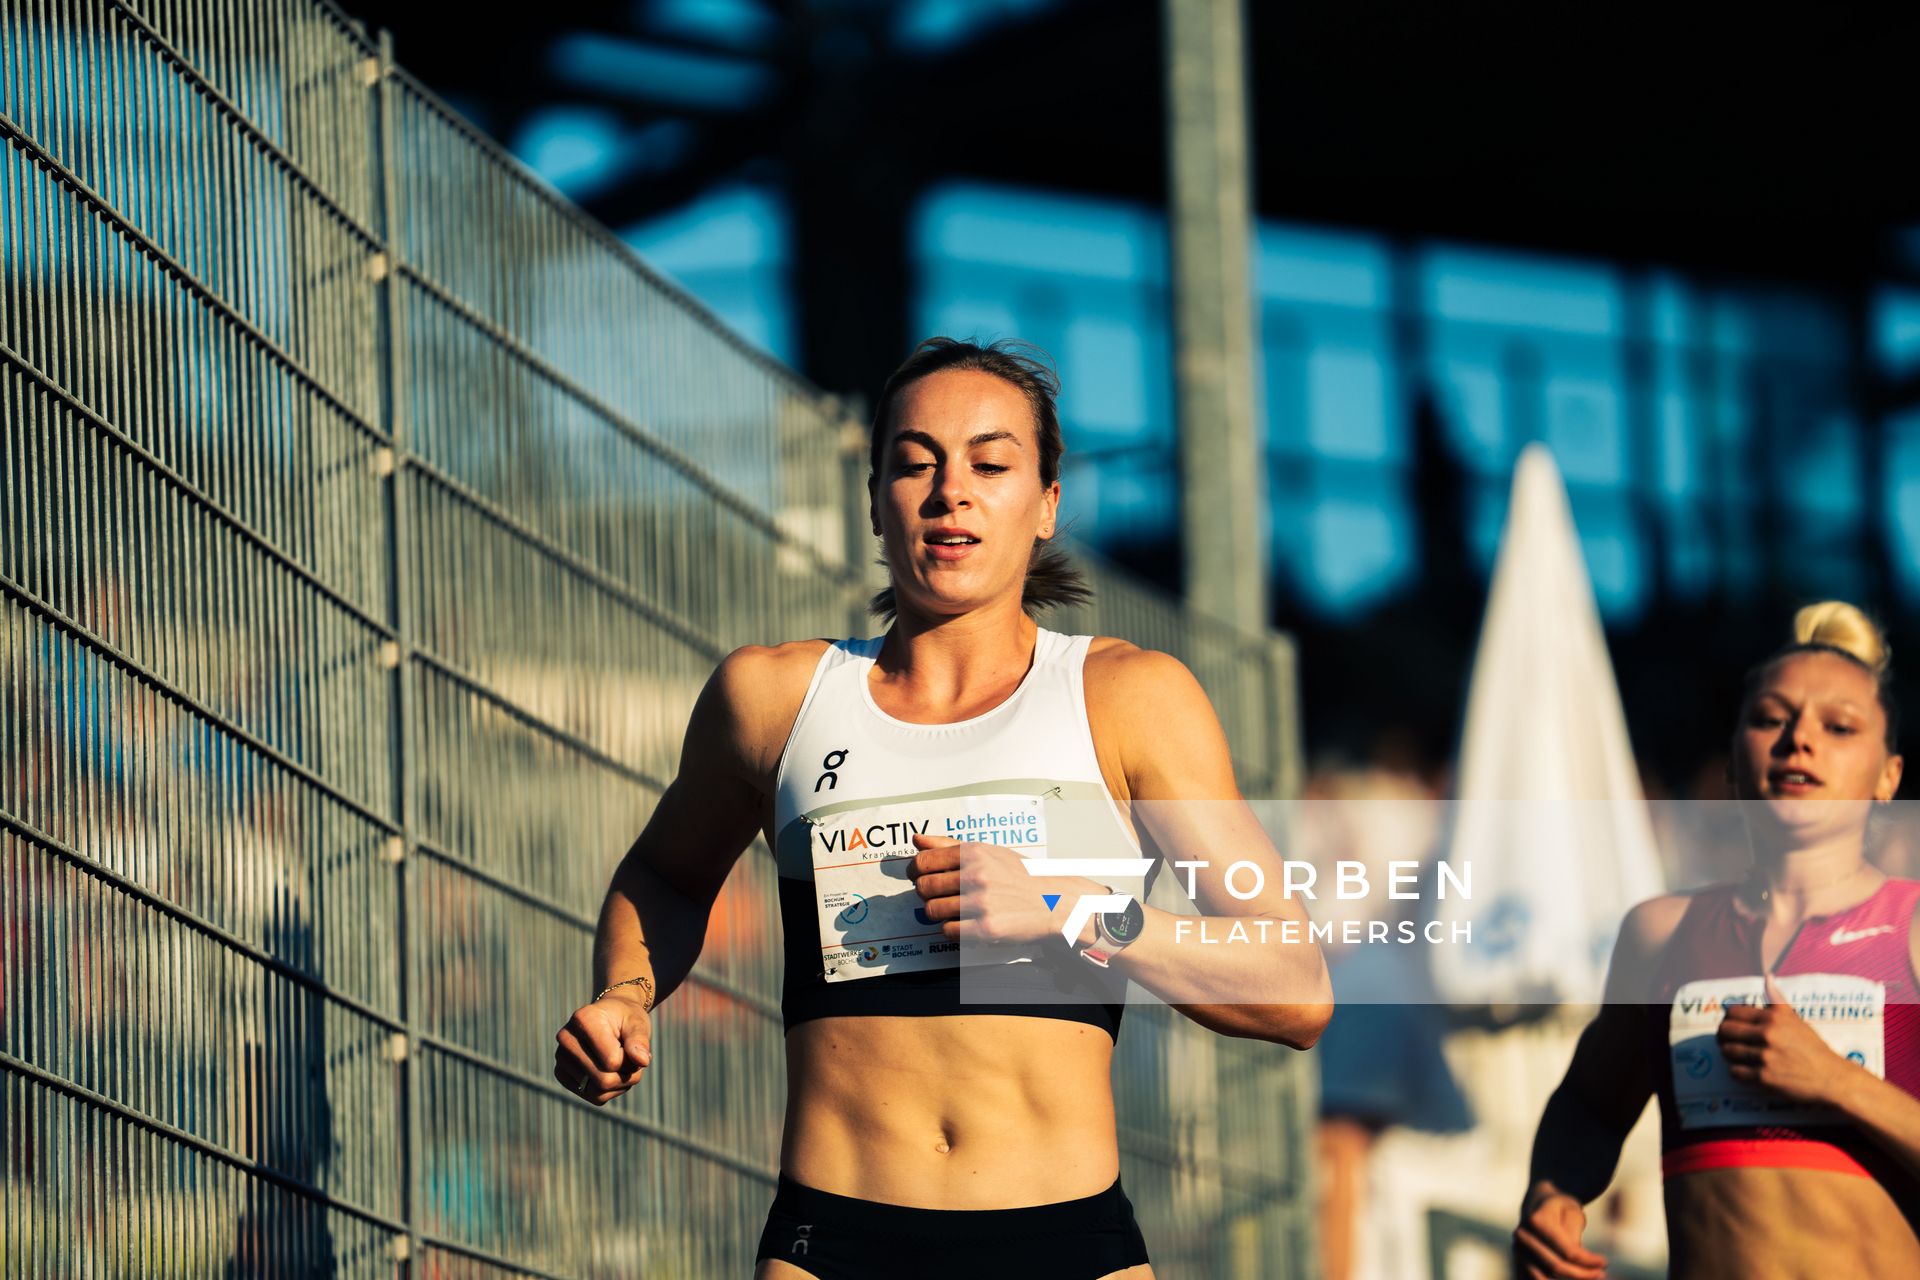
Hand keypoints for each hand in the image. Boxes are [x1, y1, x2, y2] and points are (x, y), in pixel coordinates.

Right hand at [553, 989, 652, 1105]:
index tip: (632, 1046)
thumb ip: (640, 1041)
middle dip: (626, 1074)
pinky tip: (611, 1071)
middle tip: (632, 1058)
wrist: (610, 1017)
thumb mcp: (638, 1023)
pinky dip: (609, 1090)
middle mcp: (566, 1039)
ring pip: (598, 1092)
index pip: (612, 1061)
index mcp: (584, 1020)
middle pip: (604, 1080)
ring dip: (619, 1083)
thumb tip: (643, 1061)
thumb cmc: (625, 1019)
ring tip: (622, 1063)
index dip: (630, 1060)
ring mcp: (561, 1058)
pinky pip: (593, 1096)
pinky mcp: (562, 1074)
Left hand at [906, 832, 1103, 946]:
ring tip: (954, 910)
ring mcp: (981, 903)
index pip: (924, 861)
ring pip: (932, 911)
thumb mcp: (988, 852)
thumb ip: (949, 845)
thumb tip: (916, 840)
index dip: (915, 871)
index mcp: (974, 853)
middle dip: (926, 893)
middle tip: (939, 895)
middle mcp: (976, 876)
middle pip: (924, 887)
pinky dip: (952, 930)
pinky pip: (948, 931)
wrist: (1056, 901)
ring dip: (938, 913)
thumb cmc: (1021, 876)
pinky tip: (965, 923)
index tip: (919, 876)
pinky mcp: (986, 929)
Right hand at [1512, 1184, 1606, 1279]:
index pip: (1567, 1251)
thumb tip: (1576, 1260)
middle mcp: (1522, 1236)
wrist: (1537, 1202)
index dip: (1588, 1261)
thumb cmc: (1559, 1206)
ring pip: (1545, 1278)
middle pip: (1556, 1267)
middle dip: (1583, 1274)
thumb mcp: (1572, 1211)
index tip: (1604, 1262)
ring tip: (1589, 1276)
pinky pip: (1535, 1279)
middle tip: (1601, 1273)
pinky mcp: (1518, 1260)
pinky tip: (1571, 1278)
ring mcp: (1518, 1250)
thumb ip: (1574, 1234)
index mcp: (1536, 1220)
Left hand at [1716, 974, 1852, 1106]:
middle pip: (1725, 1031)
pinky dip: (1737, 1071)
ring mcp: (1765, 1056)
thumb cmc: (1813, 1047)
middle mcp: (1767, 1034)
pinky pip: (1735, 1072)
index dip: (1728, 1019)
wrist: (1831, 1077)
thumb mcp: (1796, 1019)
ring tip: (1738, 1055)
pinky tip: (1746, 1070)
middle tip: (1729, 1040)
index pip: (1732, 1012)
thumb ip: (1777, 1000)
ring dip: (1729, 1054)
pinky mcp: (1764, 1077)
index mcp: (1773, 1018)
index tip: (1732, 1025)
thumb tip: (1767, 977)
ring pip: (1727, 1051)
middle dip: (1723, 1036)